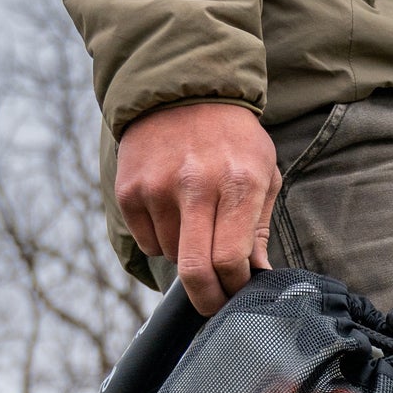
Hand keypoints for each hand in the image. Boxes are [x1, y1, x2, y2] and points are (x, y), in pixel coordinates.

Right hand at [115, 102, 282, 314]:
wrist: (181, 88)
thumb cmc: (232, 140)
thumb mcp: (263, 174)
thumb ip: (259, 230)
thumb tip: (258, 279)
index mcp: (238, 183)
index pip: (230, 261)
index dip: (234, 288)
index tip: (238, 293)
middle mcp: (195, 185)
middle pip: (195, 273)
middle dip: (207, 300)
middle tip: (215, 304)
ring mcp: (157, 187)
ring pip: (172, 258)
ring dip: (187, 257)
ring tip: (197, 225)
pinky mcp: (129, 189)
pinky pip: (148, 243)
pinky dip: (163, 241)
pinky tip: (173, 212)